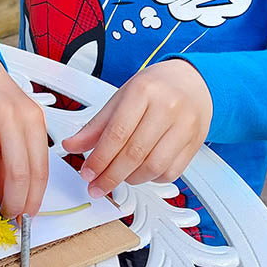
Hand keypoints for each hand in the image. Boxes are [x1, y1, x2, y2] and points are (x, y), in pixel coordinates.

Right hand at [0, 46, 48, 217]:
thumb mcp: (18, 121)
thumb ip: (21, 156)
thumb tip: (17, 199)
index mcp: (32, 118)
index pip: (39, 170)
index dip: (33, 200)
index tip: (27, 216)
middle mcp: (9, 116)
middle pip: (18, 176)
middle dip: (12, 204)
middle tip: (5, 211)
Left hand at [61, 59, 211, 196]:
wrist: (191, 81)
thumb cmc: (155, 88)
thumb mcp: (121, 97)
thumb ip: (97, 125)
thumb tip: (72, 145)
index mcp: (143, 91)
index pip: (117, 133)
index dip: (99, 158)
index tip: (87, 172)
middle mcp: (166, 108)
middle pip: (134, 153)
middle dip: (110, 176)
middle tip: (96, 185)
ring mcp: (184, 126)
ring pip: (153, 166)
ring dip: (130, 179)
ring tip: (117, 177)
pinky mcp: (195, 143)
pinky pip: (171, 172)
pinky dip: (151, 179)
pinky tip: (140, 173)